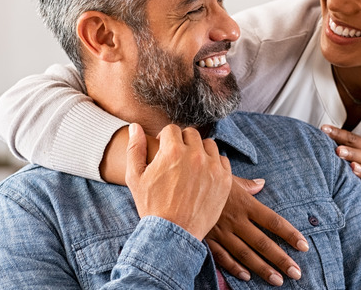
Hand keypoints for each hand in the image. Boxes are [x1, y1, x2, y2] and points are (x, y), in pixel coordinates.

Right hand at [124, 123, 231, 239]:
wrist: (172, 233)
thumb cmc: (151, 206)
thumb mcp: (135, 177)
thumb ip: (135, 148)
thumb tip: (135, 127)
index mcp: (172, 151)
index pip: (172, 129)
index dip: (166, 139)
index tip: (165, 150)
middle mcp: (194, 155)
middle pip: (191, 134)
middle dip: (183, 142)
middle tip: (178, 158)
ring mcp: (212, 167)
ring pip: (209, 145)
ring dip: (200, 151)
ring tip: (191, 166)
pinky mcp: (225, 180)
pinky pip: (222, 160)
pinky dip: (214, 164)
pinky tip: (204, 175)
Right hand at [206, 176, 308, 285]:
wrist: (178, 184)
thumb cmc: (205, 178)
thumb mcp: (227, 177)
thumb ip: (247, 184)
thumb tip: (261, 183)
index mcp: (245, 203)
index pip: (273, 221)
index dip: (290, 234)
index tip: (303, 245)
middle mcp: (236, 220)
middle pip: (263, 243)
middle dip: (281, 259)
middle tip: (296, 273)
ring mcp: (221, 231)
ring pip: (245, 254)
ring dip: (262, 269)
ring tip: (278, 280)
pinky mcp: (207, 239)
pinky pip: (222, 256)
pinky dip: (234, 268)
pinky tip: (247, 277)